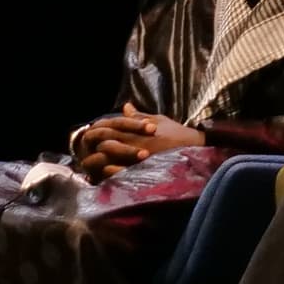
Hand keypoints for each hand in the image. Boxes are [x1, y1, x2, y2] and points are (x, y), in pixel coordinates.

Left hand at [72, 110, 204, 174]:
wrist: (195, 151)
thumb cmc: (178, 135)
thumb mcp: (159, 121)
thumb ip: (139, 116)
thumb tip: (125, 106)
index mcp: (135, 131)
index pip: (107, 130)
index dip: (97, 134)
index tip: (94, 140)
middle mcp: (132, 144)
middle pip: (103, 146)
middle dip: (93, 151)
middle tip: (88, 156)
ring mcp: (135, 160)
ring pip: (106, 162)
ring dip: (97, 165)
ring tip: (92, 169)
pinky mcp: (139, 173)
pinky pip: (116, 176)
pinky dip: (108, 176)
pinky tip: (105, 177)